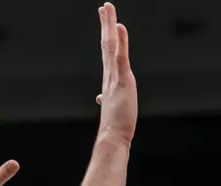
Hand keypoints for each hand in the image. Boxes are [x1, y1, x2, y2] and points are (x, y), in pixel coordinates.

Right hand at [95, 3, 136, 145]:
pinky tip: (119, 26)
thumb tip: (99, 98)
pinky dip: (120, 40)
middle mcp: (109, 76)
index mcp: (108, 81)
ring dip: (109, 25)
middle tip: (104, 7)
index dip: (106, 38)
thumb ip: (106, 99)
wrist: (112, 138)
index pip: (107, 55)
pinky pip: (120, 56)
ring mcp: (114, 77)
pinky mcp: (122, 80)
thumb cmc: (114, 128)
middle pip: (106, 45)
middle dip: (105, 25)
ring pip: (110, 46)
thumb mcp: (112, 109)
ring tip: (107, 8)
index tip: (106, 25)